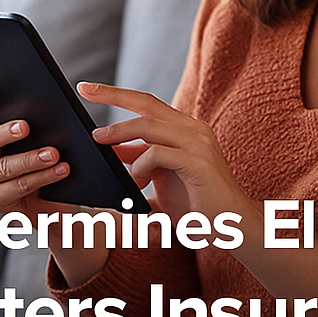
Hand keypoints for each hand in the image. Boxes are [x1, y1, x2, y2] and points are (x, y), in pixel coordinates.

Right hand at [0, 84, 110, 286]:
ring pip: (4, 167)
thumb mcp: (32, 136)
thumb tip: (44, 100)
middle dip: (4, 133)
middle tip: (26, 126)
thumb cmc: (37, 156)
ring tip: (54, 153)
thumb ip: (28, 119)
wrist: (47, 198)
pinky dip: (43, 177)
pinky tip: (61, 170)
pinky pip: (19, 187)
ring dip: (31, 160)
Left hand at [81, 81, 317, 298]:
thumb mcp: (159, 177)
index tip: (87, 88)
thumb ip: (139, 161)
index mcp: (185, 129)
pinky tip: (137, 182)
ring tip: (99, 142)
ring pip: (149, 126)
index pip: (147, 103)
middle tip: (84, 91)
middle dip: (112, 95)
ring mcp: (198, 143)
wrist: (233, 227)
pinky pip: (159, 154)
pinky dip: (140, 165)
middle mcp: (193, 129)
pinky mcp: (198, 162)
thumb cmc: (196, 204)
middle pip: (146, 103)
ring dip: (119, 134)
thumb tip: (110, 150)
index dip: (117, 93)